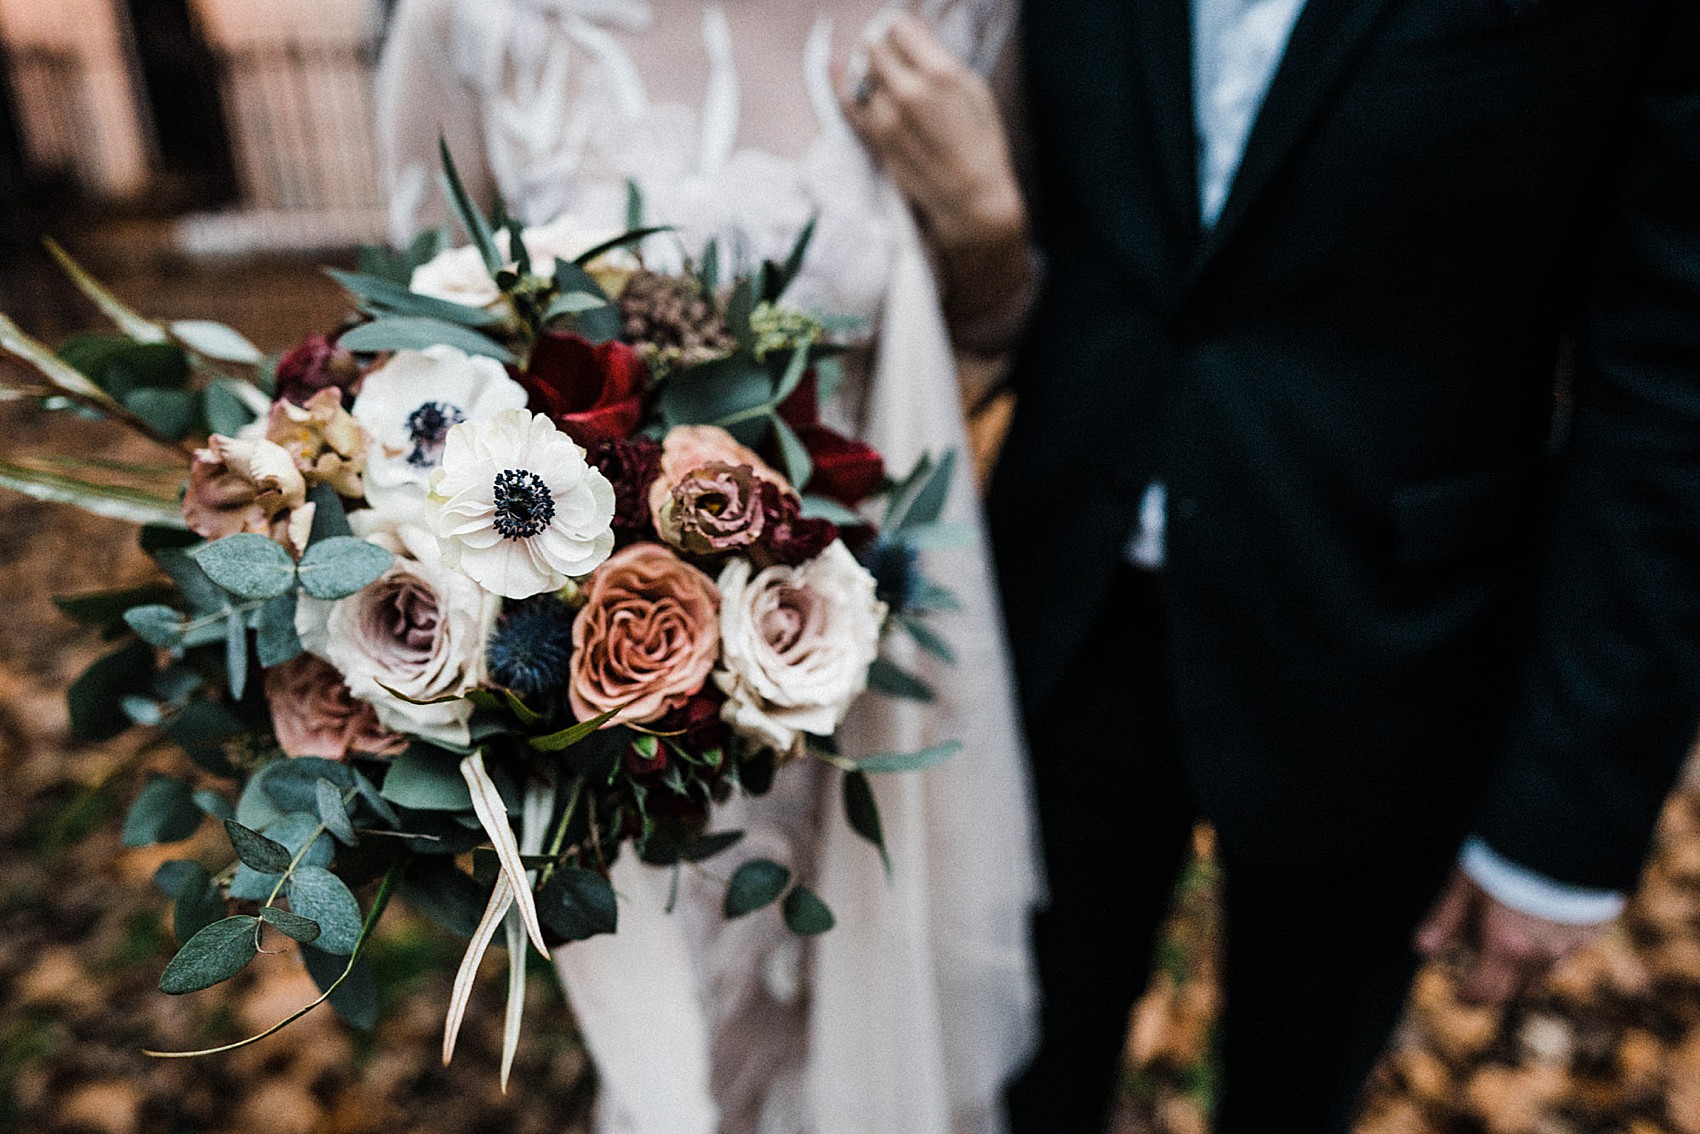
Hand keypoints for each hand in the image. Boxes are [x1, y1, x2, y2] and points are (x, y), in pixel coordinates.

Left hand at [835, 13, 1024, 254]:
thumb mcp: (974, 89)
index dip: (900, 27)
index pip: (899, 27)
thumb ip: (941, 57)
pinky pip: (848, 101)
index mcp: (939, 74)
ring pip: (863, 73)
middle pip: (876, 47)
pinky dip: (840, 82)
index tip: (903, 32)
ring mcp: (887, 116)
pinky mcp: (875, 138)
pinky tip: (835, 68)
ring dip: (873, 70)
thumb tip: (917, 30)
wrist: (971, 195)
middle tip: (894, 53)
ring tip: (891, 78)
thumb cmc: (980, 143)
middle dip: (884, 46)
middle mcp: (908, 91)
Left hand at [1415, 868, 1610, 1005]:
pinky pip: (1567, 952)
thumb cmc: (1507, 854)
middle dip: (1493, 987)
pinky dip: (1548, 949)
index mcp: (1507, 947)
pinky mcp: (1594, 929)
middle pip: (1515, 989)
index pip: (1485, 991)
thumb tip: (1421, 949)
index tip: (1459, 994)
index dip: (1469, 996)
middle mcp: (1543, 955)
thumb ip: (1445, 919)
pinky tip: (1538, 923)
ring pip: (1543, 973)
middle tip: (1479, 975)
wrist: (1569, 830)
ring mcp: (1574, 944)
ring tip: (1505, 943)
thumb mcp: (1465, 883)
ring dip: (1521, 969)